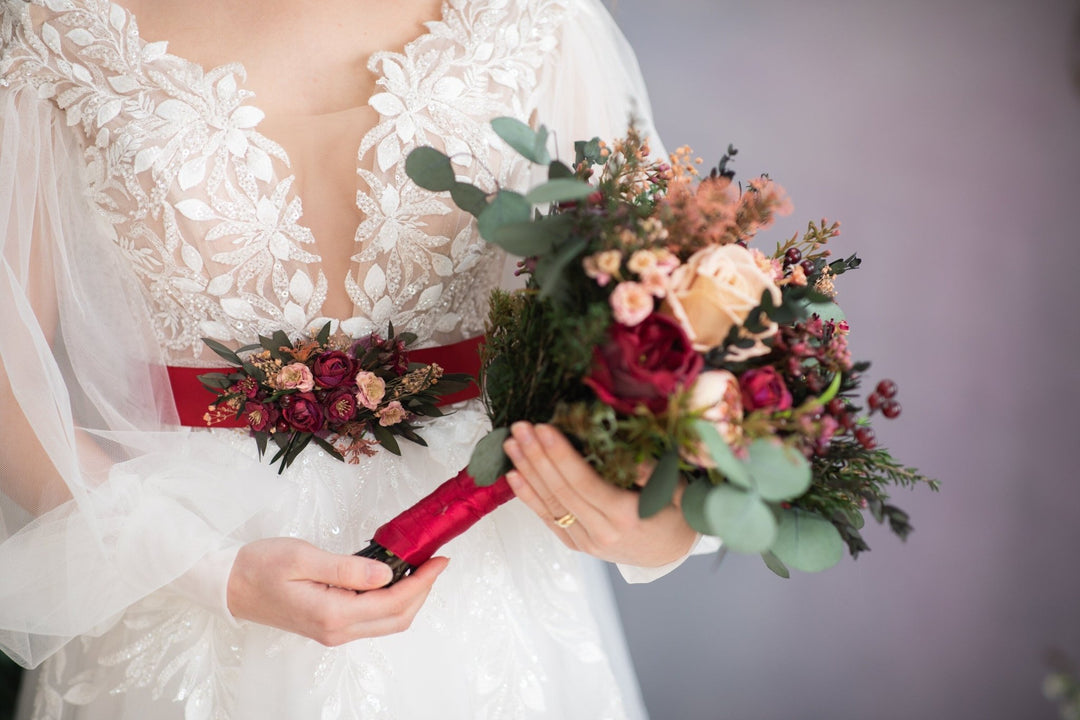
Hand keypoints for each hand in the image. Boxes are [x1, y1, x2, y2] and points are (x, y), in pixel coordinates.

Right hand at [227, 538, 447, 645]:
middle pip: (398, 619)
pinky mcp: (330, 626)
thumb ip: (347, 568)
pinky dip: (391, 601)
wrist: (230, 584)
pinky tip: (393, 578)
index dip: (422, 582)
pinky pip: (371, 619)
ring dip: (410, 597)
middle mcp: (336, 630)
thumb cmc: (260, 566)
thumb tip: (386, 574)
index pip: (393, 602)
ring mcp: (333, 632)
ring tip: (420, 566)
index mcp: (332, 614)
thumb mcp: (303, 557)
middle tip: (435, 561)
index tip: (439, 559)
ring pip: (387, 622)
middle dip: (423, 590)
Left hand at [503, 422, 696, 567]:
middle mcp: (602, 533)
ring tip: (511, 444)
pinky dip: (529, 497)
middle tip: (520, 427)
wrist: (668, 554)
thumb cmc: (674, 516)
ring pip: (550, 504)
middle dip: (537, 456)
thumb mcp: (678, 491)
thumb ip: (653, 472)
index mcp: (627, 516)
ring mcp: (586, 542)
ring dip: (527, 471)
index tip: (544, 429)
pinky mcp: (576, 545)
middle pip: (561, 490)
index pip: (585, 482)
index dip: (561, 455)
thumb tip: (626, 450)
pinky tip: (514, 476)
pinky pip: (548, 519)